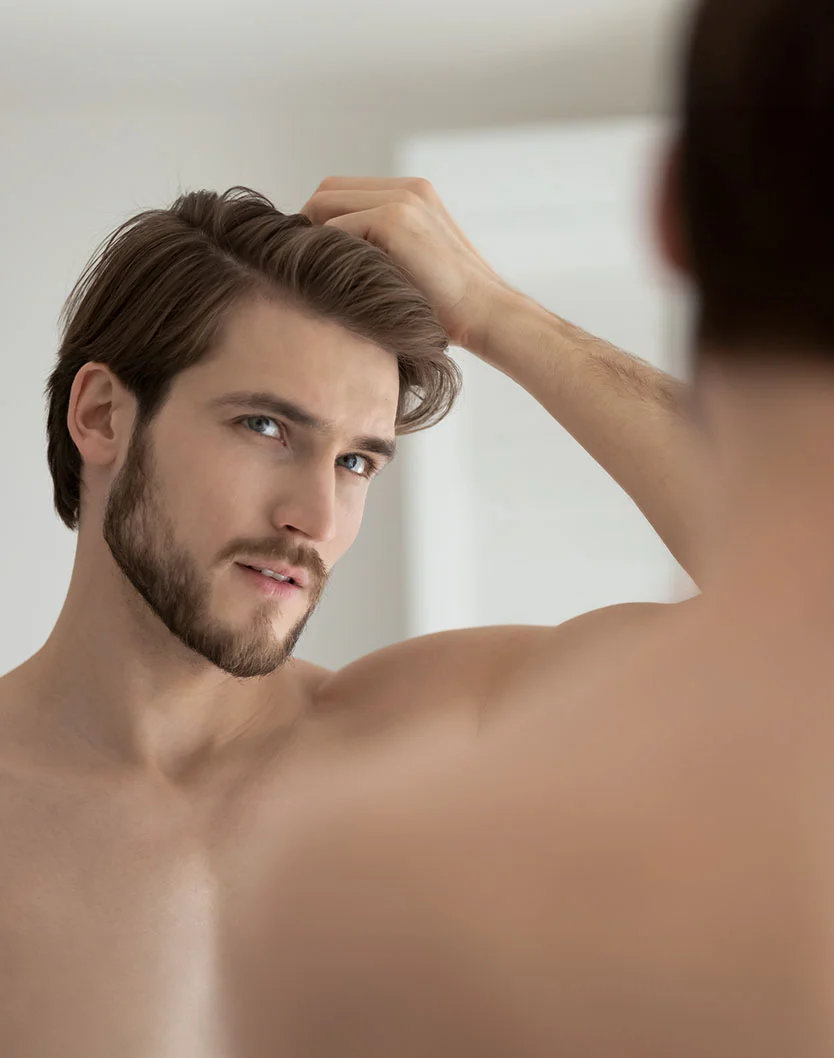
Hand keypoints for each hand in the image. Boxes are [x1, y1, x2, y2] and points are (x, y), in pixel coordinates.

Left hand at [300, 177, 515, 353]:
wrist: (487, 314)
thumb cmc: (450, 307)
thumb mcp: (410, 266)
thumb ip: (379, 249)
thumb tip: (329, 262)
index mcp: (412, 194)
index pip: (342, 191)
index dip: (319, 220)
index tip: (308, 257)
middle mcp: (407, 188)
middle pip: (327, 190)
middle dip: (307, 224)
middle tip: (296, 264)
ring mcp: (402, 199)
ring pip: (325, 204)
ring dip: (312, 240)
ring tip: (308, 273)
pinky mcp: (394, 219)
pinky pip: (336, 228)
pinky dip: (326, 254)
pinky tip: (328, 282)